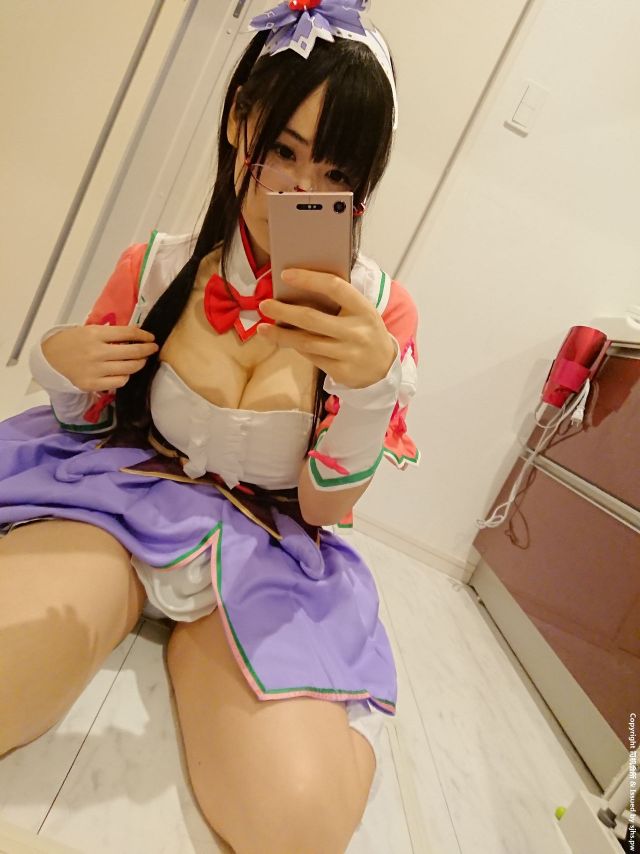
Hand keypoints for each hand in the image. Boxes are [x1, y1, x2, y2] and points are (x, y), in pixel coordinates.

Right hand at [42, 325, 158, 391]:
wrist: (49, 359)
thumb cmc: (71, 342)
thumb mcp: (88, 330)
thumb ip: (110, 333)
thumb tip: (135, 335)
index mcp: (95, 334)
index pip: (128, 333)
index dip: (143, 335)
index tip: (150, 337)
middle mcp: (97, 352)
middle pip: (133, 352)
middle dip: (147, 350)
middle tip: (152, 349)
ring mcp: (95, 370)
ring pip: (129, 369)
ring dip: (139, 364)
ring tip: (141, 360)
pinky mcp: (92, 384)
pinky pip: (119, 382)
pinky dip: (125, 377)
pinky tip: (125, 372)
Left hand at [257, 269, 396, 388]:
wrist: (384, 367)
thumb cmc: (365, 330)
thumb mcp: (361, 311)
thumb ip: (338, 301)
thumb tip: (297, 289)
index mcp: (363, 309)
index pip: (334, 287)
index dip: (309, 279)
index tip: (285, 274)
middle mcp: (356, 331)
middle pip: (312, 319)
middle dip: (284, 311)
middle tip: (265, 305)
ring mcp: (348, 353)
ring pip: (306, 343)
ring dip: (281, 335)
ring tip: (263, 329)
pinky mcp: (340, 371)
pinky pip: (311, 357)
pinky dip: (295, 347)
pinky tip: (282, 340)